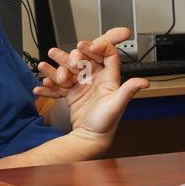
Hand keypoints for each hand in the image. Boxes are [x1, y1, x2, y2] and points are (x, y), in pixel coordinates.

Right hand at [33, 27, 146, 149]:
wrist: (90, 139)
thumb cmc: (105, 123)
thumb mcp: (117, 105)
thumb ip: (129, 91)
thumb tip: (144, 82)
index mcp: (109, 77)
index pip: (106, 54)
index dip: (97, 46)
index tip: (84, 46)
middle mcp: (95, 78)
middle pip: (83, 59)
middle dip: (71, 57)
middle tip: (68, 63)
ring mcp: (81, 85)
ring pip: (67, 70)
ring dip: (54, 68)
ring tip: (43, 67)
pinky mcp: (71, 93)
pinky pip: (58, 85)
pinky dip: (48, 86)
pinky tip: (40, 88)